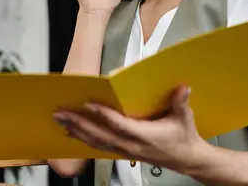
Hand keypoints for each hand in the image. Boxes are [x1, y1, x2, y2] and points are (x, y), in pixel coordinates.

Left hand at [53, 86, 208, 171]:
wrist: (186, 159)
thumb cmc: (183, 137)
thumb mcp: (184, 117)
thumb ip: (180, 102)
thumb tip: (182, 88)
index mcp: (145, 136)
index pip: (119, 125)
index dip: (104, 115)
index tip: (89, 104)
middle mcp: (131, 145)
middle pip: (100, 135)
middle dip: (79, 124)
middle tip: (62, 114)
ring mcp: (125, 150)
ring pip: (96, 142)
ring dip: (77, 131)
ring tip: (61, 121)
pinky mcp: (123, 152)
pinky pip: (99, 146)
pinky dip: (84, 140)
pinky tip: (72, 133)